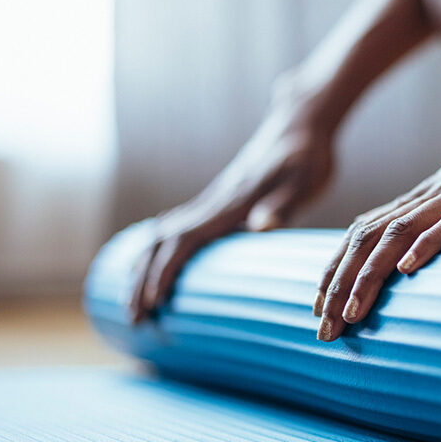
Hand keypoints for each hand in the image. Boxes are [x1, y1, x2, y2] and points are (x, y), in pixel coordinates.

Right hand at [128, 106, 334, 323]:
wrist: (301, 123)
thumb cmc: (308, 155)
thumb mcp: (305, 180)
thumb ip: (283, 203)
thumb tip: (260, 224)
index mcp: (231, 203)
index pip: (185, 241)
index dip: (165, 272)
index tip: (151, 302)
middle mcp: (214, 203)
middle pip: (163, 243)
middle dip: (143, 281)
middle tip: (133, 318)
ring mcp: (213, 201)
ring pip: (164, 236)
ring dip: (144, 269)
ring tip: (132, 302)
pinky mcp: (218, 201)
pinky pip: (176, 229)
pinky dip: (157, 251)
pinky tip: (151, 266)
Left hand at [313, 99, 440, 339]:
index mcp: (430, 196)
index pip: (366, 231)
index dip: (337, 269)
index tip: (320, 309)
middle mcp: (436, 194)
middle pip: (370, 237)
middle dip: (341, 284)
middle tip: (324, 329)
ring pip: (401, 234)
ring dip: (371, 276)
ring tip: (352, 314)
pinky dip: (428, 245)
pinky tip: (409, 270)